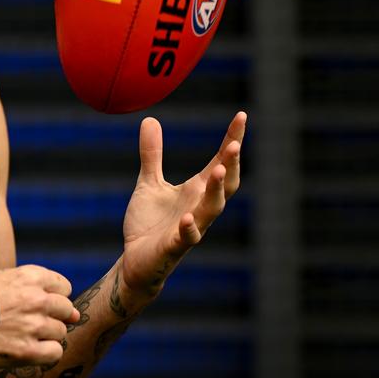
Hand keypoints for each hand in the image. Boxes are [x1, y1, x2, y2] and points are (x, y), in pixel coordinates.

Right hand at [0, 265, 79, 367]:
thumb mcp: (4, 280)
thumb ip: (40, 289)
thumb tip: (75, 314)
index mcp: (29, 276)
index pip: (64, 287)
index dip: (51, 297)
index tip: (32, 305)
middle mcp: (34, 298)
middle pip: (66, 310)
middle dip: (51, 317)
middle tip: (25, 322)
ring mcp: (32, 325)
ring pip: (61, 332)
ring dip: (45, 335)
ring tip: (20, 334)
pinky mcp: (27, 351)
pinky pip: (55, 352)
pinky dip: (45, 353)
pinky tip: (26, 349)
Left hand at [119, 111, 245, 301]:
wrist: (136, 262)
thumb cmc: (149, 224)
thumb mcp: (148, 183)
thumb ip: (152, 154)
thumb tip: (150, 119)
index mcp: (197, 191)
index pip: (220, 162)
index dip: (232, 140)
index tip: (242, 116)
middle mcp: (199, 207)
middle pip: (225, 185)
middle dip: (231, 165)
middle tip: (235, 143)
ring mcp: (190, 228)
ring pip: (211, 209)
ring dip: (216, 191)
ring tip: (218, 170)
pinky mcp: (174, 246)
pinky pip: (187, 238)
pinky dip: (189, 228)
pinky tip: (187, 218)